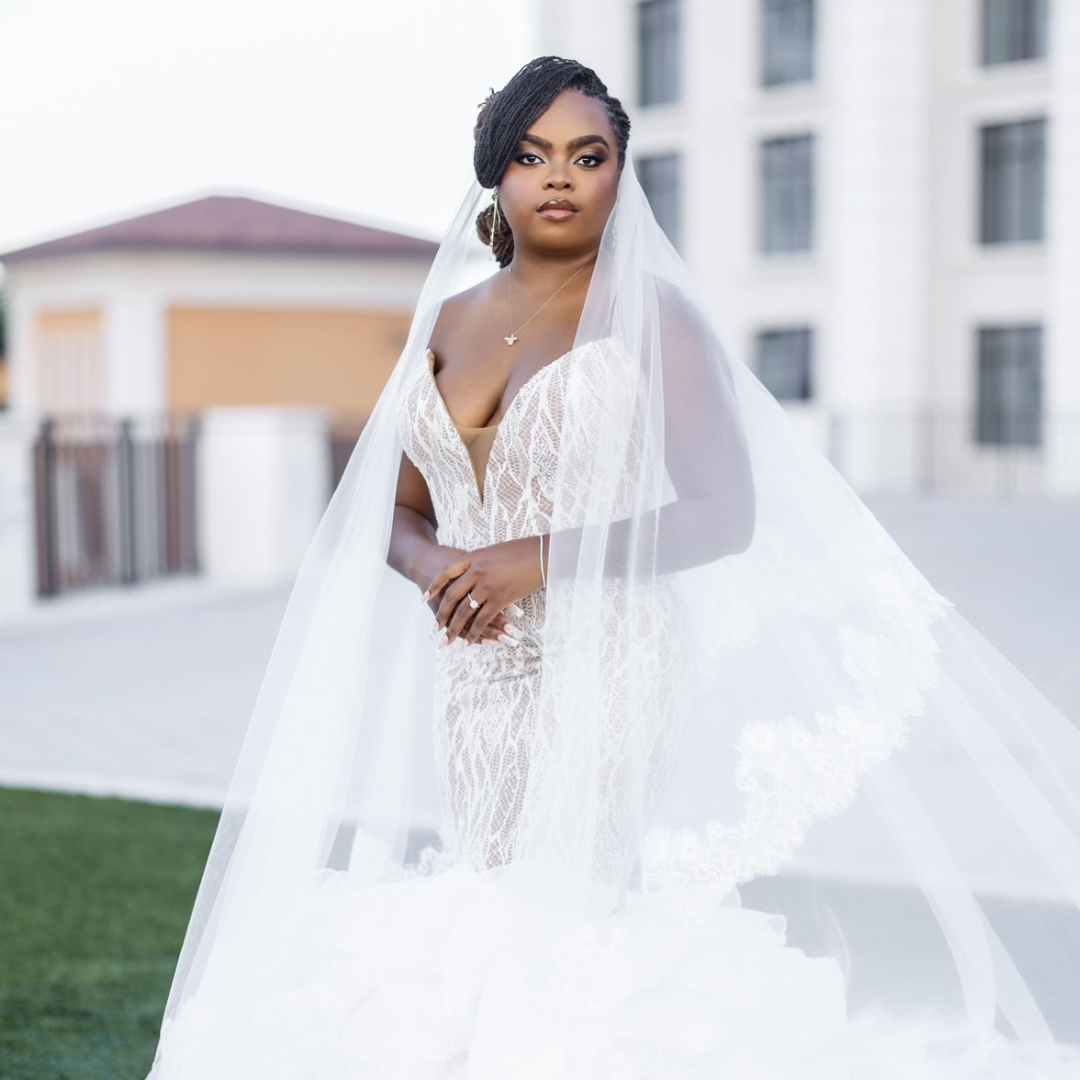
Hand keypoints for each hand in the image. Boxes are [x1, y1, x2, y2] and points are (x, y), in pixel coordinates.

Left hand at [423, 536, 543, 645]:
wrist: (542, 554)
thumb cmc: (521, 551)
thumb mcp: (493, 551)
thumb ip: (478, 562)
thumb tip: (469, 572)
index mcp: (472, 557)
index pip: (446, 574)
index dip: (434, 587)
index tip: (424, 599)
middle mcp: (476, 572)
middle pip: (451, 596)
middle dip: (441, 615)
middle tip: (433, 629)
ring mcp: (487, 586)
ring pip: (464, 612)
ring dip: (454, 629)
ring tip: (446, 641)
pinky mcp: (500, 599)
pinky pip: (482, 620)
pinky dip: (474, 633)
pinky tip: (467, 642)